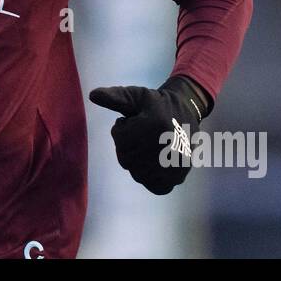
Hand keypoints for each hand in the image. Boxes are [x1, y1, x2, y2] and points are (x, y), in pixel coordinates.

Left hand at [88, 76, 207, 194]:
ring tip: (149, 146)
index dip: (122, 129)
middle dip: (128, 146)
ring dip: (137, 162)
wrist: (187, 112)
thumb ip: (115, 96)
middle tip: (142, 135)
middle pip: (126, 158)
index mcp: (155, 125)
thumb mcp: (136, 96)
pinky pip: (154, 186)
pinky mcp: (179, 176)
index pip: (120, 137)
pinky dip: (150, 177)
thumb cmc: (157, 104)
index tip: (134, 121)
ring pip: (137, 173)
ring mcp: (174, 165)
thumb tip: (93, 95)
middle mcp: (167, 147)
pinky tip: (154, 163)